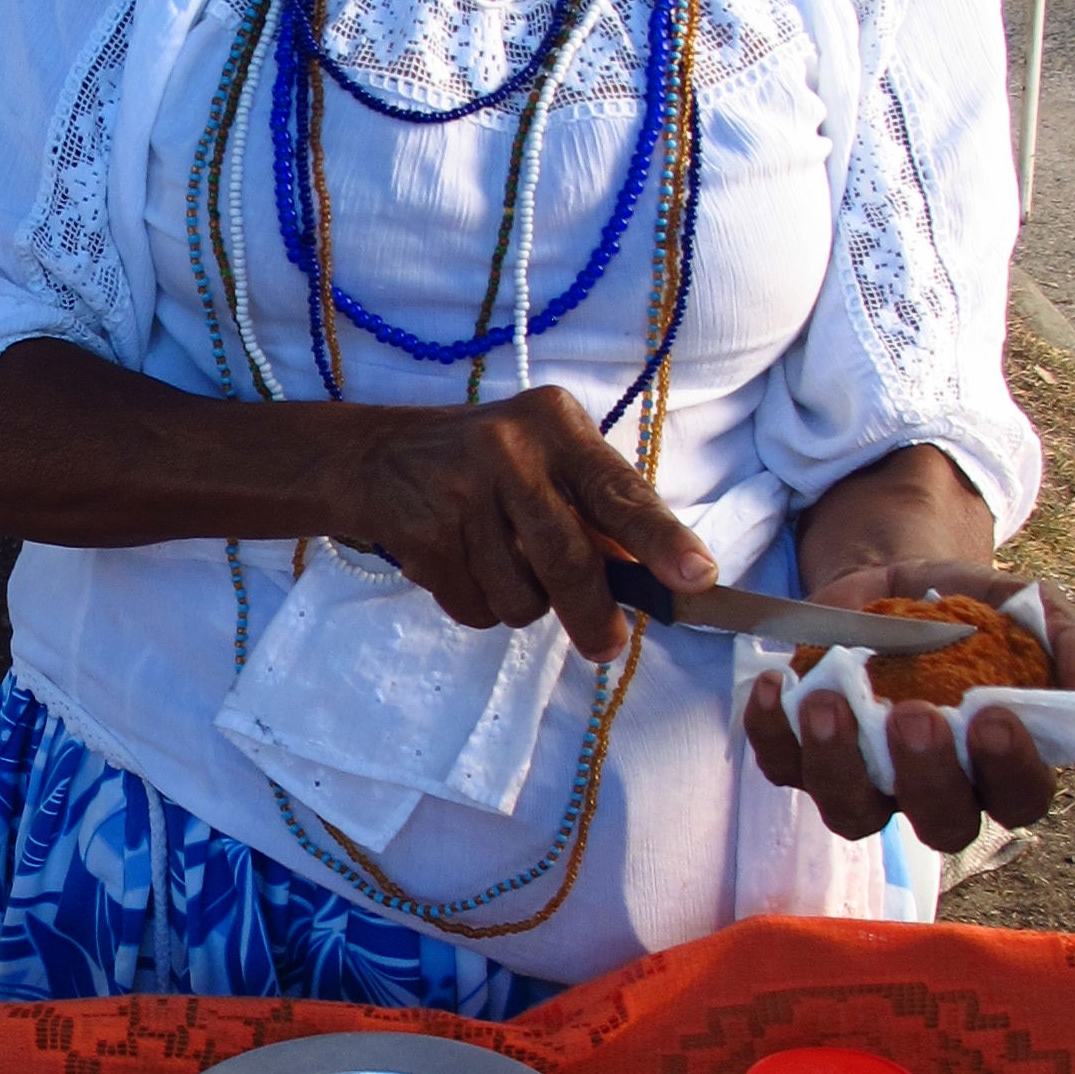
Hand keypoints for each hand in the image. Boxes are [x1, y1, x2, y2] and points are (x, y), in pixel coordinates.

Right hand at [348, 383, 714, 662]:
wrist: (377, 457)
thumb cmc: (489, 465)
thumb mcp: (547, 461)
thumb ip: (596, 512)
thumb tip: (650, 581)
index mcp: (556, 425)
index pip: (618, 492)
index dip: (661, 540)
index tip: (697, 577)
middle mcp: (510, 450)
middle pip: (568, 559)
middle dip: (593, 615)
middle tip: (606, 647)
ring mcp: (460, 492)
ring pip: (521, 597)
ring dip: (523, 605)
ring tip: (502, 566)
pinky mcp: (424, 536)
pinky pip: (477, 608)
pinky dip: (480, 606)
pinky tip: (465, 567)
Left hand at [739, 561, 1074, 851]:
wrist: (901, 582)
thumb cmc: (979, 611)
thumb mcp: (1035, 610)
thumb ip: (1073, 644)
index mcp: (1004, 768)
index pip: (1020, 799)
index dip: (1010, 771)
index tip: (994, 716)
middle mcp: (937, 791)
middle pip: (939, 824)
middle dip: (926, 777)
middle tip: (913, 715)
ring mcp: (869, 782)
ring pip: (853, 813)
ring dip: (839, 764)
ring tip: (830, 701)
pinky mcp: (807, 759)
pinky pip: (784, 768)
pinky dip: (772, 732)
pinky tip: (777, 685)